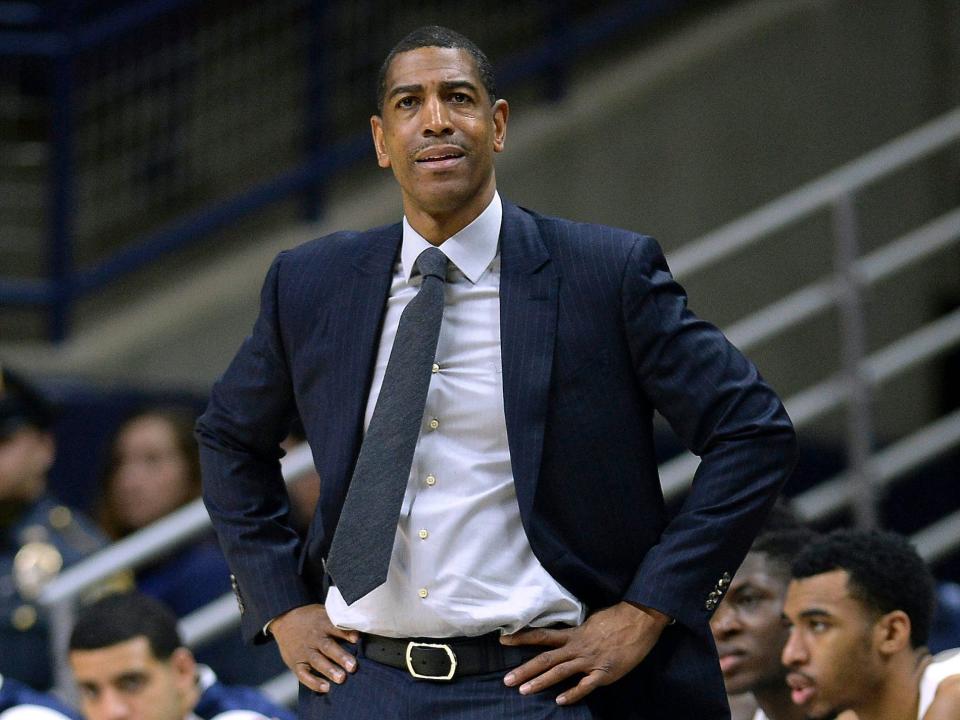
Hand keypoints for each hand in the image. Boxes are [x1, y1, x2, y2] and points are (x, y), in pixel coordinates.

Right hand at [269, 603, 358, 692]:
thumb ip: (338, 621)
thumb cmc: (312, 619)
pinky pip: (304, 674)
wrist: (284, 619)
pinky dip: (314, 682)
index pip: (335, 627)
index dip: (345, 633)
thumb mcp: (324, 612)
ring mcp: (304, 651)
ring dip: (329, 670)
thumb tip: (361, 626)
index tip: (356, 639)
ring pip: (317, 661)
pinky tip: (325, 688)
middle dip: (340, 657)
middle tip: (352, 666)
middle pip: (328, 647)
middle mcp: (314, 637)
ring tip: (341, 678)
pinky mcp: (296, 663)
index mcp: (322, 623)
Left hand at [501, 601, 670, 705]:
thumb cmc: (617, 618)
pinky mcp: (604, 672)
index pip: (542, 635)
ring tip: (524, 691)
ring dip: (541, 682)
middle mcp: (577, 647)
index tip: (503, 640)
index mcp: (574, 634)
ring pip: (560, 672)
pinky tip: (560, 702)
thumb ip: (577, 632)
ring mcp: (590, 661)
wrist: (640, 619)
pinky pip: (586, 685)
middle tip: (506, 680)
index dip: (522, 638)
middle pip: (546, 658)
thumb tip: (564, 636)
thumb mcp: (591, 621)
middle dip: (525, 670)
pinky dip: (573, 693)